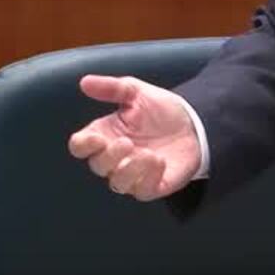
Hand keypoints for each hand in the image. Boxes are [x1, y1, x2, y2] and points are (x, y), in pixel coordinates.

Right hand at [67, 75, 202, 200]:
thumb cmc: (160, 109)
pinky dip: (148, 179)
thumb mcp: (135, 91)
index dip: (83, 145)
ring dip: (130, 170)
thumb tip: (85, 82)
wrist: (194, 122)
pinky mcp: (152, 185)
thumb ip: (110, 88)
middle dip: (110, 156)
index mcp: (104, 134)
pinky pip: (142, 191)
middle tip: (127, 142)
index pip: (80, 146)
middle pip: (97, 166)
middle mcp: (115, 157)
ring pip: (118, 183)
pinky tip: (160, 162)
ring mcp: (133, 174)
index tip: (96, 138)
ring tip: (149, 154)